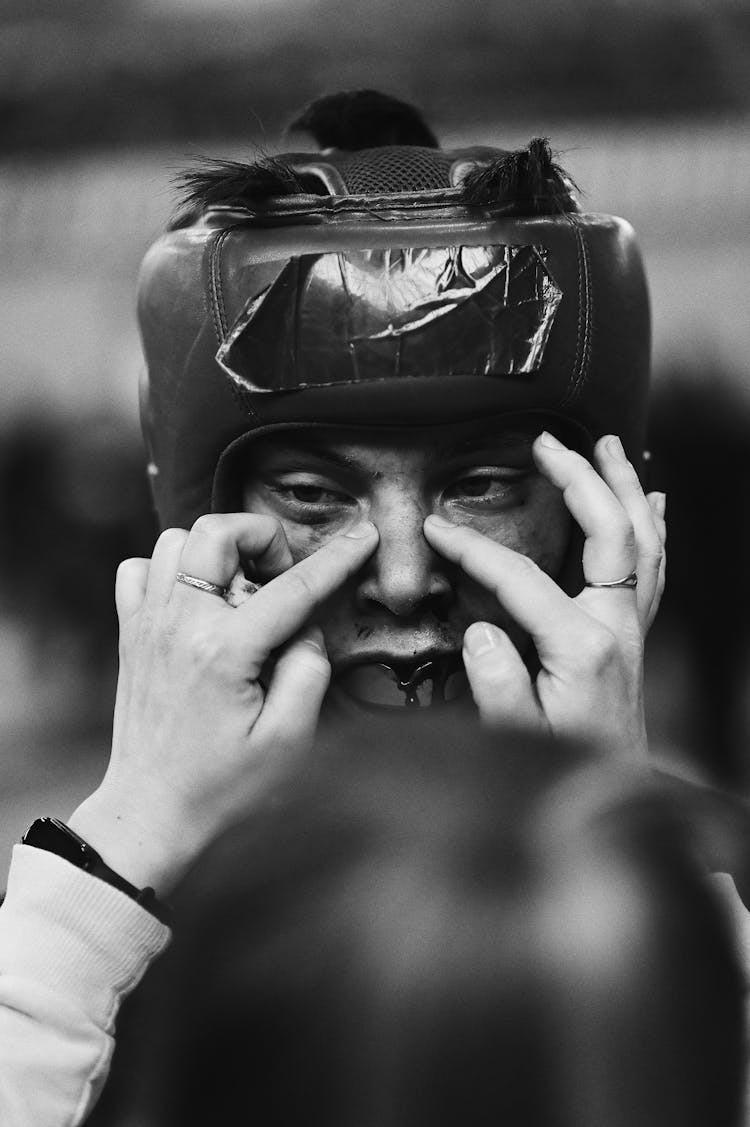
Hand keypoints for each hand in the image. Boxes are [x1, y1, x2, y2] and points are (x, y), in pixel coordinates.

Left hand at [69, 513, 377, 891]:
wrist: (151, 813)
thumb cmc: (224, 787)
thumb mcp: (288, 741)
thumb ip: (308, 672)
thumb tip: (307, 629)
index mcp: (224, 651)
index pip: (293, 587)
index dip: (337, 557)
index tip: (365, 535)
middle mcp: (179, 625)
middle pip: (216, 532)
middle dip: (261, 538)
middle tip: (280, 577)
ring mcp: (147, 625)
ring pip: (175, 541)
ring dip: (216, 551)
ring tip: (241, 589)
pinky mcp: (131, 635)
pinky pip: (139, 571)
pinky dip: (169, 570)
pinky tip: (196, 601)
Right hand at [424, 433, 665, 758]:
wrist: (611, 802)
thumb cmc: (561, 771)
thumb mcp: (514, 738)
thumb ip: (496, 683)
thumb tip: (481, 629)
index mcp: (581, 647)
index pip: (521, 580)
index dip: (473, 551)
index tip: (437, 530)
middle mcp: (616, 628)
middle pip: (610, 533)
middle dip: (580, 479)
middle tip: (548, 444)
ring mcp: (632, 629)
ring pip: (643, 540)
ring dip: (626, 487)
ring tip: (610, 446)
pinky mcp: (634, 636)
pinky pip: (653, 566)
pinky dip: (653, 527)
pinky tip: (652, 501)